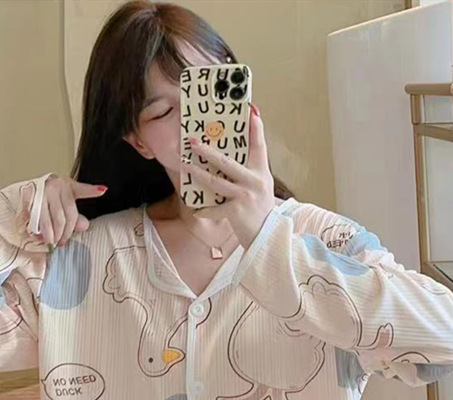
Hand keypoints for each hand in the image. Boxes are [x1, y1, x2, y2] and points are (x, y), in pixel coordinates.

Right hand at [22, 176, 106, 248]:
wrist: (28, 189)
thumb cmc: (50, 198)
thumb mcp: (65, 202)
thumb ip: (75, 216)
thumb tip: (84, 226)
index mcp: (67, 185)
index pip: (81, 192)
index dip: (91, 191)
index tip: (102, 190)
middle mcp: (54, 186)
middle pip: (64, 216)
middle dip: (64, 233)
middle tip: (61, 242)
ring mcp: (40, 191)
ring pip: (49, 220)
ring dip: (51, 234)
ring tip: (52, 242)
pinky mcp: (28, 198)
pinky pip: (34, 219)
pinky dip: (37, 230)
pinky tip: (39, 236)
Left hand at [182, 104, 274, 248]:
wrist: (268, 236)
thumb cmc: (260, 210)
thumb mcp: (260, 187)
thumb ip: (248, 172)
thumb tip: (228, 159)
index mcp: (261, 172)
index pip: (259, 145)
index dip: (255, 128)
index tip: (250, 110)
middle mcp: (255, 181)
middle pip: (227, 162)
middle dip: (207, 151)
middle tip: (193, 141)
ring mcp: (245, 196)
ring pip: (215, 181)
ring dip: (197, 173)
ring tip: (184, 165)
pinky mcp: (237, 211)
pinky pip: (215, 208)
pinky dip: (204, 210)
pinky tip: (196, 209)